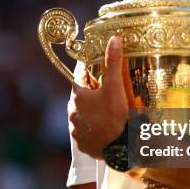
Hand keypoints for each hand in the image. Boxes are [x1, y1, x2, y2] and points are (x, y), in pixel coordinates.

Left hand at [68, 36, 127, 158]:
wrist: (116, 148)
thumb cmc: (114, 116)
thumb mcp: (115, 86)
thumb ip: (113, 62)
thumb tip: (114, 39)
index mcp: (78, 96)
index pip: (80, 78)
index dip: (90, 74)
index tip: (98, 73)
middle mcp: (73, 112)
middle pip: (81, 97)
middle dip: (91, 94)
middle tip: (107, 93)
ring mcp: (76, 129)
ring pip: (82, 115)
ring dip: (92, 112)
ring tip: (108, 112)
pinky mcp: (82, 143)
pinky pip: (86, 132)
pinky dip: (93, 129)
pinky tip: (105, 129)